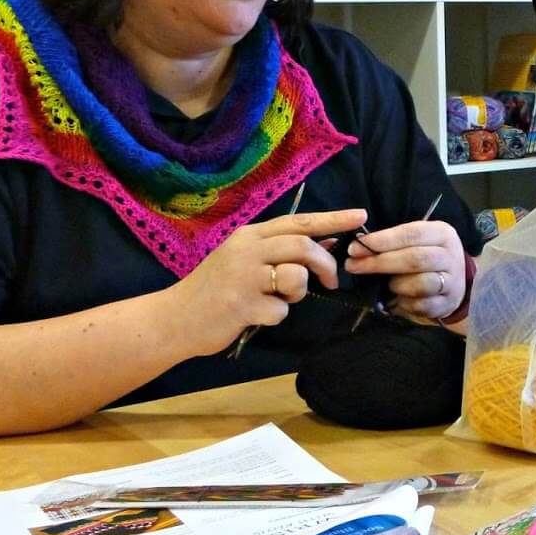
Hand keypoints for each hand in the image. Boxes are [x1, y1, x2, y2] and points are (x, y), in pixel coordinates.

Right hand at [172, 208, 364, 352]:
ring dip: (298, 292)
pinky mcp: (240, 304)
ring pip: (295, 276)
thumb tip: (328, 240)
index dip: (332, 218)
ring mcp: (242, 277)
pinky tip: (254, 315)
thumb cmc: (215, 289)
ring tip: (279, 298)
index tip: (360, 215)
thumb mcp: (247, 260)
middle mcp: (246, 250)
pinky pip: (279, 309)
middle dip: (324, 263)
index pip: (298, 221)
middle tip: (331, 280)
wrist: (174, 318)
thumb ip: (283, 250)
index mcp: (249, 236)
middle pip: (302, 245)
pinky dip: (275, 315)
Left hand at [343, 218, 468, 325]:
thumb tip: (358, 248)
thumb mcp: (417, 242)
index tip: (356, 247)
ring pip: (420, 284)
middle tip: (354, 266)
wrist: (456, 282)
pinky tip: (396, 300)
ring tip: (385, 285)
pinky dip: (404, 304)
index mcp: (442, 234)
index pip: (411, 234)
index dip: (383, 240)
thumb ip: (392, 243)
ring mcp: (452, 282)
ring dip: (396, 285)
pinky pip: (421, 305)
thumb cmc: (427, 256)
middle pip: (415, 259)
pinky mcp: (446, 304)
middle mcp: (450, 256)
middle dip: (380, 263)